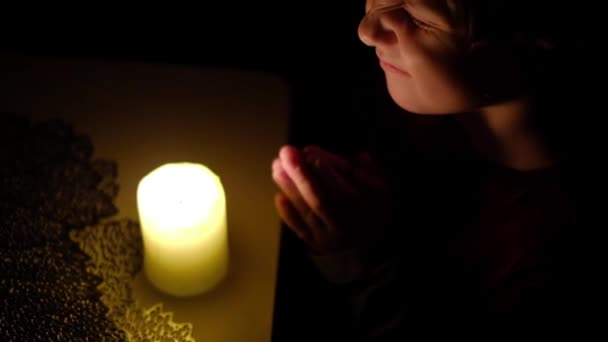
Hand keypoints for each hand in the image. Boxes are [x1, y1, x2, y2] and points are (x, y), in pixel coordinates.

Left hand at [271, 144, 391, 254]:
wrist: (367, 248)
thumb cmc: (372, 210)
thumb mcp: (382, 191)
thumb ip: (371, 172)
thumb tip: (361, 156)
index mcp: (366, 209)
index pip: (344, 189)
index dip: (326, 170)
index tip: (309, 151)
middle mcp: (347, 226)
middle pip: (322, 200)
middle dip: (302, 174)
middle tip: (287, 152)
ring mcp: (329, 237)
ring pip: (308, 211)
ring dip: (290, 187)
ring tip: (277, 166)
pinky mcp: (315, 244)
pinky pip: (299, 228)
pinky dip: (288, 213)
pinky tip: (279, 195)